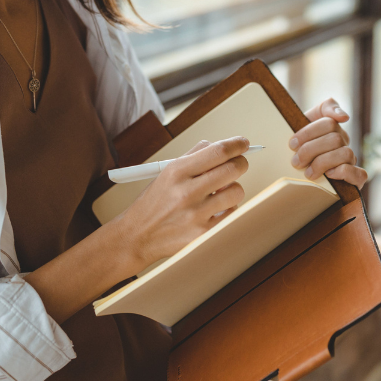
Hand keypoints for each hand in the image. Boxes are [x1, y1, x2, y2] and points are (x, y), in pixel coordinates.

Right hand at [112, 137, 249, 275]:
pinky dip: (228, 208)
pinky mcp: (203, 234)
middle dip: (240, 163)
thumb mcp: (167, 172)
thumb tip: (224, 145)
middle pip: (233, 169)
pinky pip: (232, 213)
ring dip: (233, 188)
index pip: (218, 151)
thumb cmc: (155, 202)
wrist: (137, 236)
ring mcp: (196, 214)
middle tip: (238, 164)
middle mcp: (187, 192)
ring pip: (237, 191)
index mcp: (178, 171)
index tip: (243, 143)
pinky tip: (215, 208)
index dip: (237, 144)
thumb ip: (195, 155)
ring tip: (220, 191)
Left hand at [290, 98, 366, 189]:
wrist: (295, 175)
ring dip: (323, 163)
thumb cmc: (300, 149)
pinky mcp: (356, 178)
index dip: (308, 132)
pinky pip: (359, 174)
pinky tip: (329, 175)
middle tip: (296, 161)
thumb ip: (324, 109)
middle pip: (335, 138)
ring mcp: (351, 159)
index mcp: (332, 128)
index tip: (292, 144)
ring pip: (346, 153)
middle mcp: (344, 141)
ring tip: (308, 172)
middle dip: (311, 150)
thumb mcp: (302, 125)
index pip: (328, 122)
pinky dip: (343, 172)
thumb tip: (345, 116)